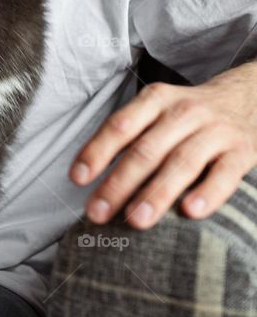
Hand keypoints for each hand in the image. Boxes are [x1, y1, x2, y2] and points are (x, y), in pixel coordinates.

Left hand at [70, 67, 256, 229]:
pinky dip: (208, 193)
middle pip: (146, 150)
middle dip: (119, 183)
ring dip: (157, 193)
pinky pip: (225, 174)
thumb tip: (86, 175)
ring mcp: (215, 131)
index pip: (120, 126)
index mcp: (156, 100)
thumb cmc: (189, 115)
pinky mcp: (242, 151)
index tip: (78, 179)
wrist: (248, 96)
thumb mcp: (158, 110)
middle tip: (97, 213)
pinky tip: (190, 212)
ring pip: (182, 163)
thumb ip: (128, 136)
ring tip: (136, 220)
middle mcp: (184, 112)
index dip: (97, 152)